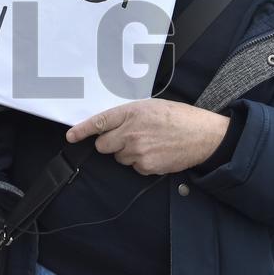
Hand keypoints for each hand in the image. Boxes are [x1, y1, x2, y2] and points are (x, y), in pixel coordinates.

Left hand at [66, 99, 230, 174]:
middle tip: (127, 138)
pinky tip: (156, 153)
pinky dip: (141, 163)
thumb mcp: (151, 107)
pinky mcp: (145, 166)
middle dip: (110, 143)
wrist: (203, 136)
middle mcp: (130, 132)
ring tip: (149, 143)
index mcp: (131, 113)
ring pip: (119, 157)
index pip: (99, 122)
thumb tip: (112, 125)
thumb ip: (129, 115)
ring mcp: (137, 151)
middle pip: (103, 145)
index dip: (82, 130)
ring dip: (128, 153)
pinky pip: (134, 167)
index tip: (71, 136)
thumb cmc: (179, 118)